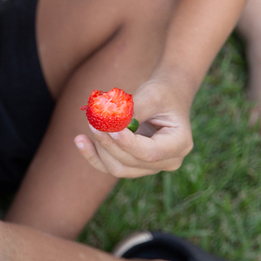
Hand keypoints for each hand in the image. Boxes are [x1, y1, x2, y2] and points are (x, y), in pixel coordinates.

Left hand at [74, 79, 193, 177]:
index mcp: (180, 144)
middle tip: (92, 121)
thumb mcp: (152, 95)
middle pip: (132, 162)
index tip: (109, 127)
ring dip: (100, 149)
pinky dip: (94, 156)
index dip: (127, 143)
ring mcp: (151, 167)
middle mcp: (168, 161)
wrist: (167, 97)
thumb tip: (108, 119)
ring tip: (89, 125)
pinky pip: (110, 167)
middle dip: (109, 144)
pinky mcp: (135, 165)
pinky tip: (80, 141)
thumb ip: (134, 109)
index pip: (150, 152)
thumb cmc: (162, 92)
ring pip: (119, 168)